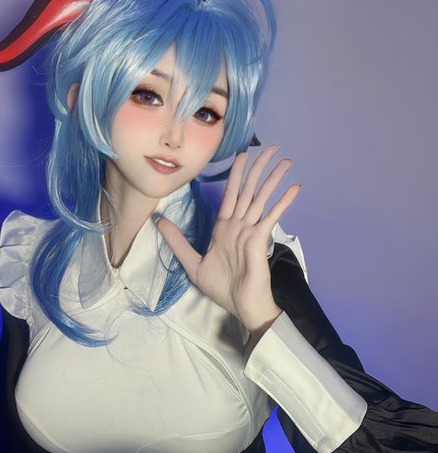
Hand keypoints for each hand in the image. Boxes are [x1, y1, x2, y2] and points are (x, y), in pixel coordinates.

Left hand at [156, 145, 300, 335]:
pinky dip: (283, 202)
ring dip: (273, 178)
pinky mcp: (260, 239)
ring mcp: (251, 231)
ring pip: (261, 197)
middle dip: (258, 167)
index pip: (231, 194)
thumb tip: (159, 222)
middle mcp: (239, 225)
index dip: (236, 174)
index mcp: (224, 228)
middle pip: (249, 189)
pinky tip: (294, 188)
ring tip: (286, 160)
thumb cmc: (222, 288)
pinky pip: (272, 216)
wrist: (240, 306)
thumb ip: (177, 242)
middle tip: (270, 146)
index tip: (242, 155)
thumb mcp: (193, 264)